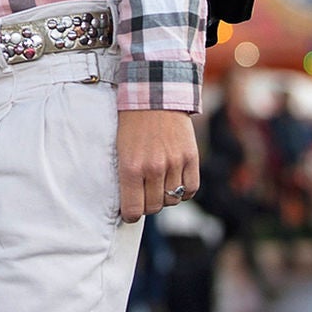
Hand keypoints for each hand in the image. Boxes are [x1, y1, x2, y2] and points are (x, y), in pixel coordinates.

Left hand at [117, 108, 199, 222]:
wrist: (154, 96)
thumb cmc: (131, 122)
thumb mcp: (120, 148)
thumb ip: (127, 174)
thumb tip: (129, 201)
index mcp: (130, 166)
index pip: (133, 208)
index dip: (130, 215)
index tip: (129, 213)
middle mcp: (153, 168)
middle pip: (153, 207)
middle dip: (146, 206)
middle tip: (142, 197)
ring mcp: (174, 164)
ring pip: (172, 200)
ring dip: (164, 197)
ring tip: (157, 186)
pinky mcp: (191, 158)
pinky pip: (191, 190)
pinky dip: (183, 191)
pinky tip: (175, 183)